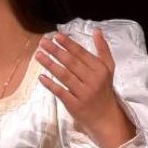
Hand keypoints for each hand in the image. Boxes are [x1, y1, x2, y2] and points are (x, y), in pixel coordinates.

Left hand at [35, 29, 134, 147]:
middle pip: (71, 63)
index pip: (81, 54)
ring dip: (50, 64)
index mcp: (100, 69)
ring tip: (38, 55)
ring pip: (64, 76)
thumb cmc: (104, 89)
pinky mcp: (74, 105)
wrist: (106, 117)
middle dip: (56, 51)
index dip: (68, 44)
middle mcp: (92, 80)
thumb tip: (97, 31)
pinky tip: (41, 77)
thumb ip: (103, 49)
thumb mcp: (108, 69)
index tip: (56, 36)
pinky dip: (50, 84)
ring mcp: (83, 93)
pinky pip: (60, 92)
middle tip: (43, 42)